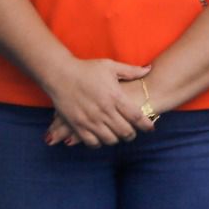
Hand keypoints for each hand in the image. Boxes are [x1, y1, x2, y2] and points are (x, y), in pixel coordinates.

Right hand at [41, 57, 155, 146]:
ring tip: (115, 133)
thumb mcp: (109, 66)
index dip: (146, 125)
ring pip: (111, 139)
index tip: (149, 128)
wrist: (58, 72)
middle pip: (126, 132)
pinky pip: (93, 142)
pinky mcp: (77, 124)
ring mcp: (90, 119)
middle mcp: (104, 110)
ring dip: (116, 138)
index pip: (137, 117)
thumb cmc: (85, 68)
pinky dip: (99, 142)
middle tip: (131, 131)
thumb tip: (149, 70)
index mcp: (115, 96)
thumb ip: (131, 71)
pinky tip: (100, 136)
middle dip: (132, 134)